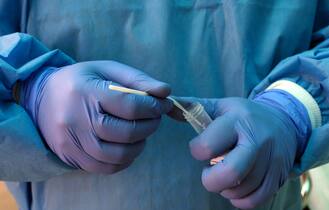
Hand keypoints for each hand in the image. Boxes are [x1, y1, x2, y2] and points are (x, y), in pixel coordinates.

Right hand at [20, 61, 171, 173]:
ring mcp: (72, 141)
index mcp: (86, 91)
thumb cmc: (81, 81)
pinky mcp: (71, 156)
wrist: (41, 98)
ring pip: (118, 155)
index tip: (162, 105)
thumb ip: (138, 79)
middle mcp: (76, 119)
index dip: (154, 107)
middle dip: (150, 125)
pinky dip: (124, 160)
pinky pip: (106, 167)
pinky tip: (128, 146)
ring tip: (141, 132)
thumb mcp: (107, 70)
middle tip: (154, 117)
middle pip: (126, 133)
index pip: (130, 105)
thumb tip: (166, 91)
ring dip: (139, 145)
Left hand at [169, 97, 298, 208]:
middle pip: (230, 172)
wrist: (286, 122)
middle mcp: (257, 139)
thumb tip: (166, 106)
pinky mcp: (278, 176)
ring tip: (224, 173)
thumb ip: (193, 107)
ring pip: (241, 189)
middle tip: (208, 172)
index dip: (197, 150)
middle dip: (210, 180)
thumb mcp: (221, 105)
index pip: (207, 146)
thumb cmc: (244, 115)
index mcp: (237, 119)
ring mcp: (271, 159)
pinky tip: (236, 185)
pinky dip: (239, 199)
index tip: (201, 147)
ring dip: (225, 188)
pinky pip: (255, 200)